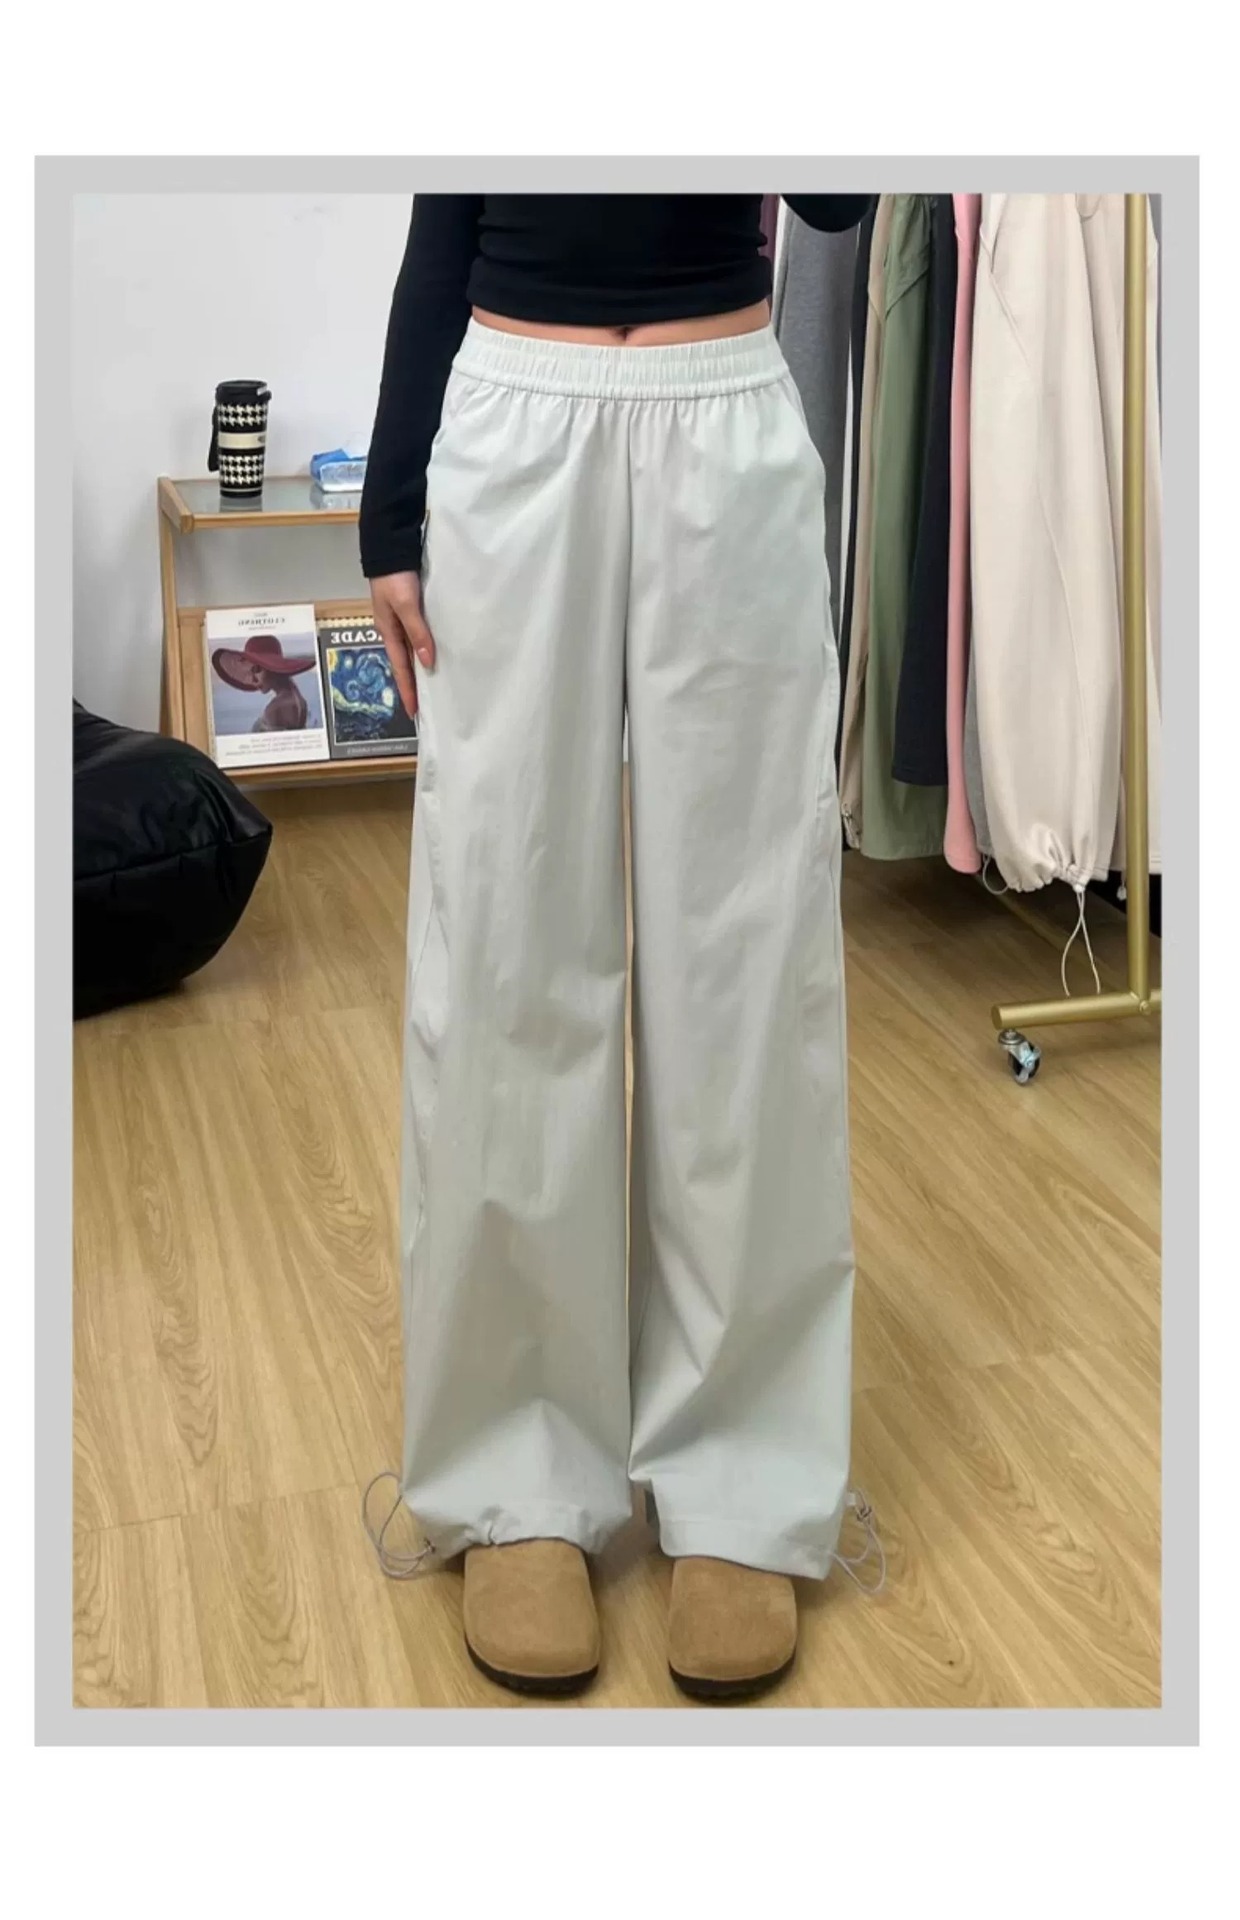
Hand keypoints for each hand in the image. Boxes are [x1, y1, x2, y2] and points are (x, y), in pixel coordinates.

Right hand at [370, 570, 433, 718]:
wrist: (389, 546)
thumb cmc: (395, 576)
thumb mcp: (405, 605)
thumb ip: (417, 632)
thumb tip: (428, 662)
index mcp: (388, 631)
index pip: (400, 668)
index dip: (408, 690)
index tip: (415, 713)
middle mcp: (393, 629)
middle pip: (405, 663)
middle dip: (413, 684)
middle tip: (425, 706)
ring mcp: (400, 619)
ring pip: (411, 650)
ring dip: (419, 667)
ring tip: (433, 684)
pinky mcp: (409, 609)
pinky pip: (417, 635)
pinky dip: (424, 648)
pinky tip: (434, 653)